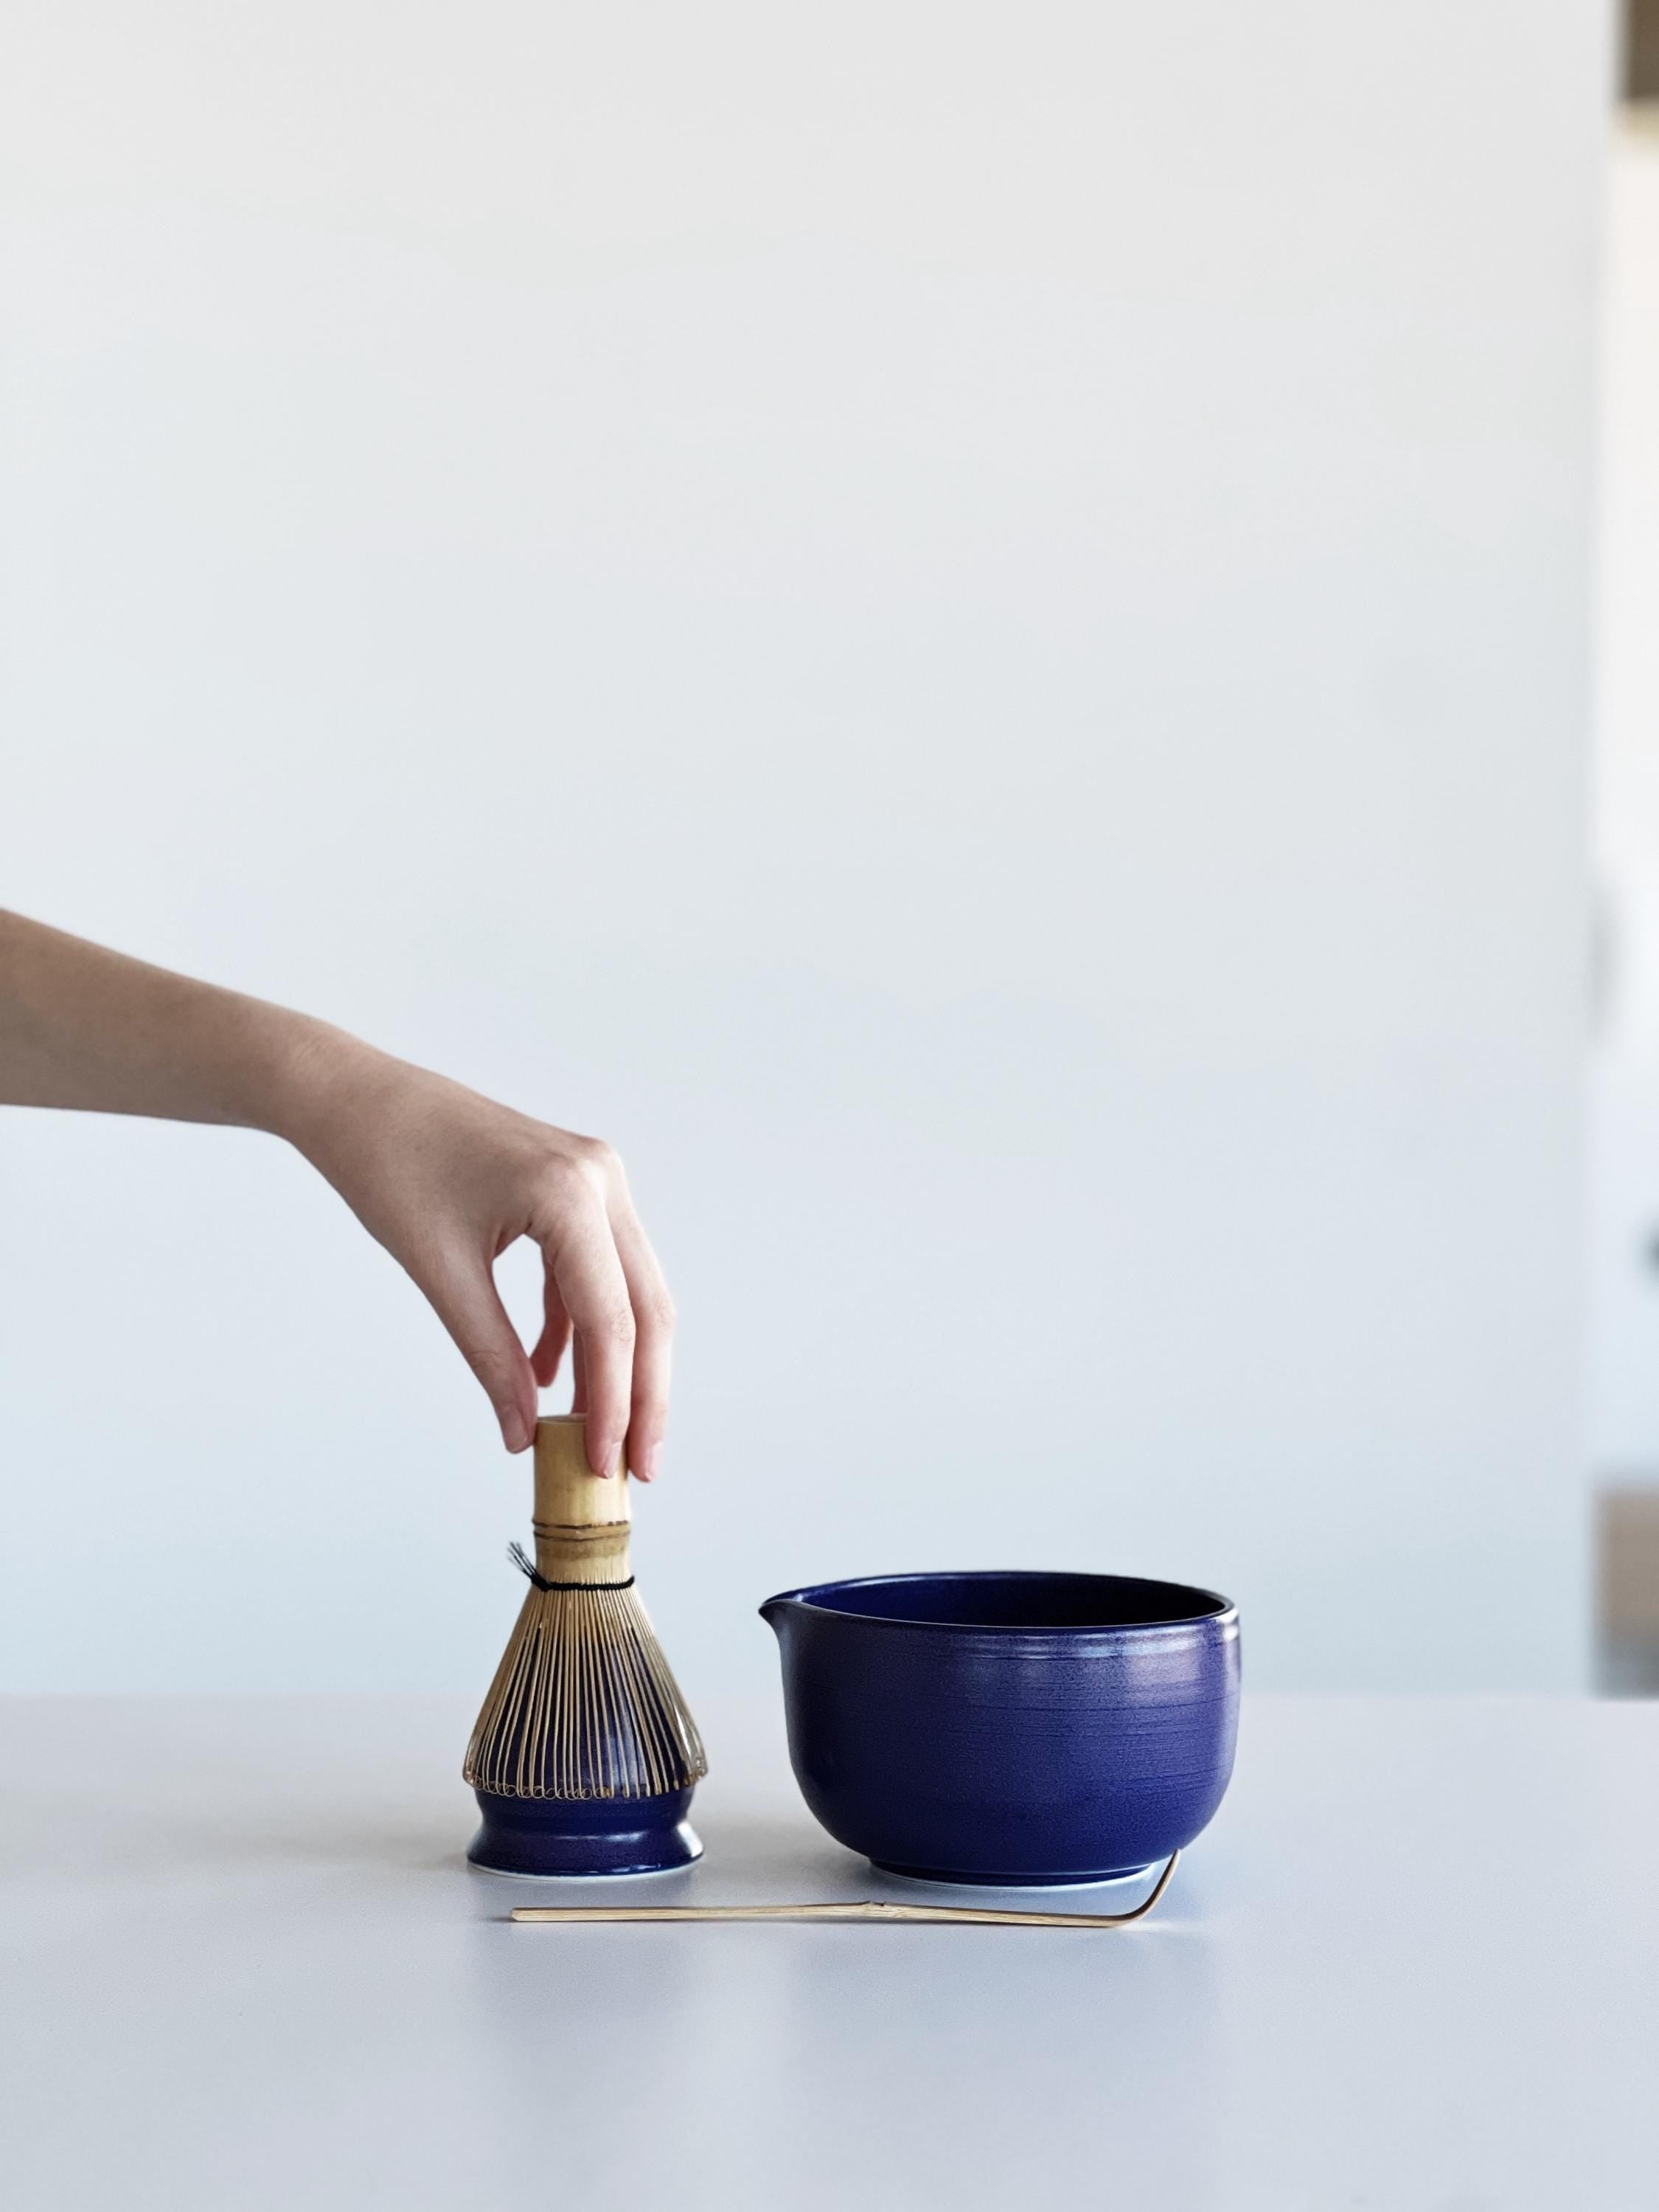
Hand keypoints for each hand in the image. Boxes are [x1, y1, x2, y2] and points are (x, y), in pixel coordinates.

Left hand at [287, 1040, 672, 1473]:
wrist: (359, 1098)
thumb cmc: (387, 1166)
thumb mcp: (439, 1272)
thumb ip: (490, 1356)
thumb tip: (525, 1434)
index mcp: (569, 1194)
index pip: (610, 1320)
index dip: (614, 1403)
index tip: (605, 1466)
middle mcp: (600, 1179)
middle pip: (645, 1307)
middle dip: (642, 1393)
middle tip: (637, 1468)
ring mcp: (596, 1177)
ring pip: (631, 1291)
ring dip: (619, 1364)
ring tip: (605, 1434)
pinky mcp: (578, 1186)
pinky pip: (597, 1269)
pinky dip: (582, 1325)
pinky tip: (554, 1374)